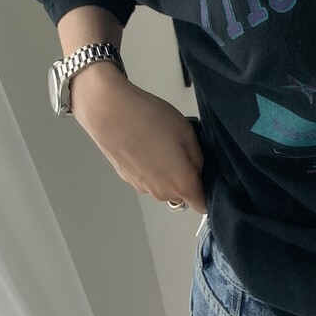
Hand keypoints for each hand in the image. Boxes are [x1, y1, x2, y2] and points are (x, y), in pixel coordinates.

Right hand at [70, 63, 206, 214]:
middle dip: (186, 177)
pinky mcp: (128, 179)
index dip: (207, 192)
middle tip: (181, 149)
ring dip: (167, 172)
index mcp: (181, 183)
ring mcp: (143, 188)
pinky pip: (148, 178)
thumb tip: (198, 170)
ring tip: (160, 143)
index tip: (206, 177)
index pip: (202, 205)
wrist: (108, 111)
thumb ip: (198, 158)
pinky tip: (145, 144)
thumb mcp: (187, 132)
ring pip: (164, 186)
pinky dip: (150, 166)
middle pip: (183, 195)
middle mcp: (162, 192)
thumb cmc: (148, 118)